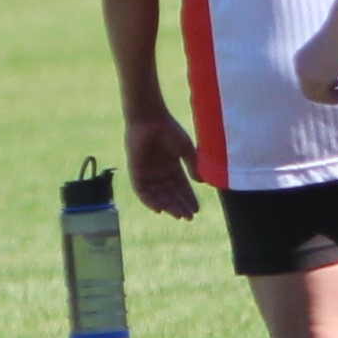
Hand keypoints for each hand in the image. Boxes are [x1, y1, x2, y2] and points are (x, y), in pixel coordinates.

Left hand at [124, 108, 201, 222]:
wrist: (150, 120)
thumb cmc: (169, 130)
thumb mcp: (186, 150)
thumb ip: (192, 166)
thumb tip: (202, 183)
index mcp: (172, 166)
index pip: (181, 187)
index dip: (189, 198)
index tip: (197, 209)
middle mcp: (159, 172)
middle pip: (170, 194)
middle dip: (180, 206)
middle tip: (189, 217)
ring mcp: (147, 173)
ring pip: (158, 196)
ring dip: (168, 206)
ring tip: (179, 215)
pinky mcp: (135, 173)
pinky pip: (142, 192)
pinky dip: (150, 201)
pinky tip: (160, 209)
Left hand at [293, 25, 337, 106]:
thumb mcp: (329, 49)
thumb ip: (326, 61)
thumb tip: (332, 75)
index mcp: (299, 60)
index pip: (306, 80)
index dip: (321, 84)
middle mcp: (299, 69)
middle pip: (309, 90)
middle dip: (326, 93)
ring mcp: (307, 76)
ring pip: (316, 96)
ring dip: (333, 98)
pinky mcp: (317, 81)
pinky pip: (325, 97)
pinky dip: (337, 99)